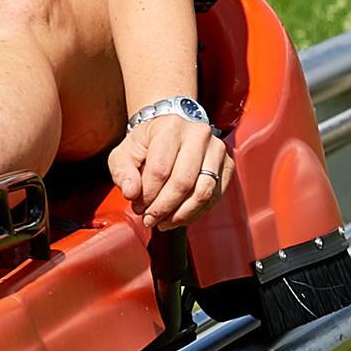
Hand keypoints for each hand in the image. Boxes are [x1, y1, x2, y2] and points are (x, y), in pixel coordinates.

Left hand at [110, 109, 228, 230]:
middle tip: (150, 220)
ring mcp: (216, 149)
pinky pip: (215, 195)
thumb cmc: (146, 144)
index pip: (160, 169)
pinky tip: (180, 217)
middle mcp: (198, 134)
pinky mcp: (227, 164)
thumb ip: (122, 172)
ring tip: (164, 222)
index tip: (138, 207)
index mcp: (171, 127)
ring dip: (182, 214)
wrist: (171, 132)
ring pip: (203, 192)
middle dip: (164, 208)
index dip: (148, 195)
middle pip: (183, 182)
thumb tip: (131, 193)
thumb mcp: (124, 154)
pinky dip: (197, 212)